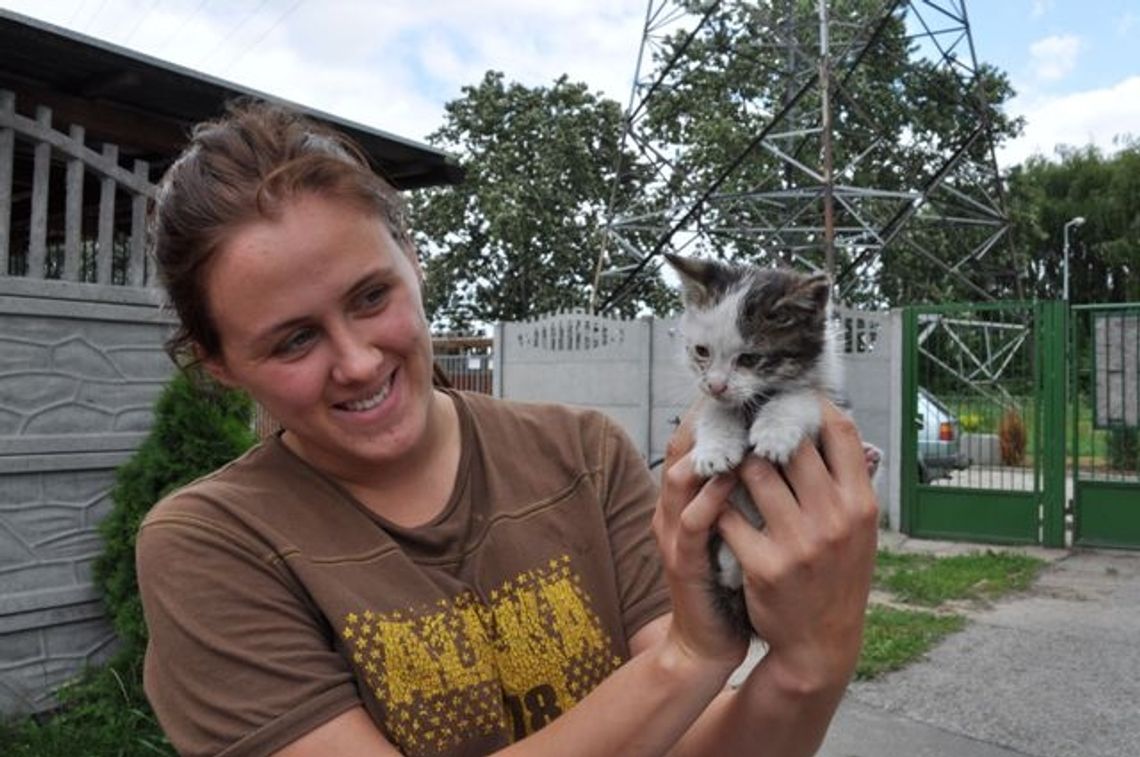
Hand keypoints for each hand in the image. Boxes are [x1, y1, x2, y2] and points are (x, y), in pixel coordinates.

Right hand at [653, 407, 749, 671]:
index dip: (719, 408)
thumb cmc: (734, 581)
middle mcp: (676, 508)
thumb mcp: (741, 527)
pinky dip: (708, 500)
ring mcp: (674, 534)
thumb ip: (753, 490)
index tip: (750, 384)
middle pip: (681, 445)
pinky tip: (728, 483)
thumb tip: (790, 450)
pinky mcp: (682, 563)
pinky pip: (692, 524)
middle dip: (712, 417)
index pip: (697, 437)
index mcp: (691, 496)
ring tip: (739, 426)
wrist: (710, 643)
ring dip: (709, 451)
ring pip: (679, 477)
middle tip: (743, 391)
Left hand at [717, 401, 878, 692]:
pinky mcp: (763, 565)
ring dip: (734, 461)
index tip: (786, 394)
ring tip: (723, 453)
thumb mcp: (859, 529)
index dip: (809, 404)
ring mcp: (799, 543)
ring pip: (752, 473)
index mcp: (861, 504)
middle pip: (790, 444)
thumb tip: (834, 422)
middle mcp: (835, 519)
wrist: (821, 643)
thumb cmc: (837, 576)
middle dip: (761, 426)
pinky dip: (715, 501)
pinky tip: (709, 496)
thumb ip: (849, 479)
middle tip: (741, 416)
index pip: (839, 431)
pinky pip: (727, 514)